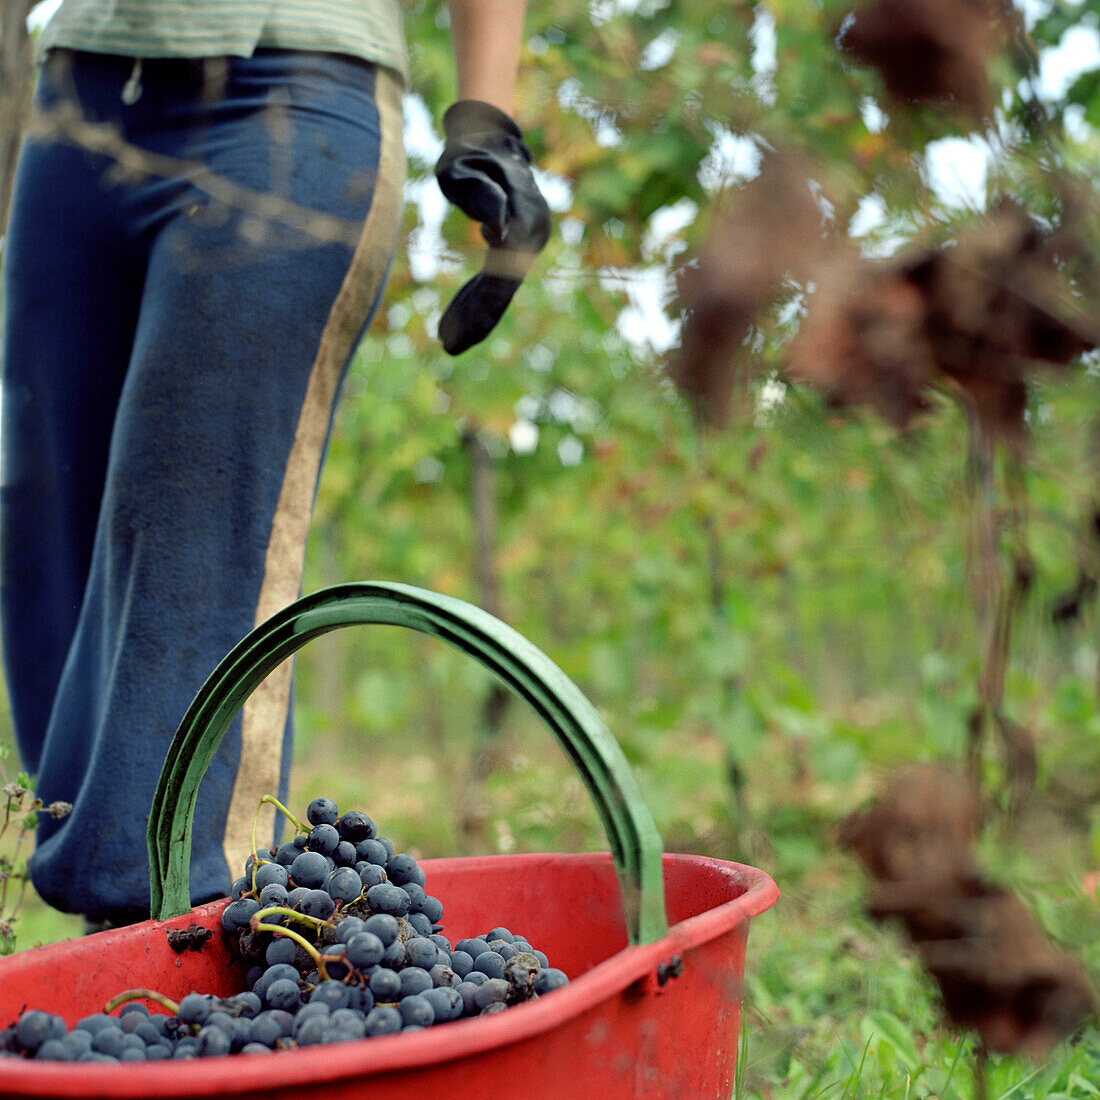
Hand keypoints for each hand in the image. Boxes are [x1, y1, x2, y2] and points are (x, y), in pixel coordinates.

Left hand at [434, 100, 550, 354]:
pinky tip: (456, 317)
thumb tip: (495, 226)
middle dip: (476, 321)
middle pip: (503, 289)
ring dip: (475, 314)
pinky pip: (498, 277)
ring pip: (501, 287)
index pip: (500, 277)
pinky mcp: (518, 242)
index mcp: (522, 221)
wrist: (489, 133)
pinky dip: (477, 296)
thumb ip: (475, 192)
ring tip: (446, 340)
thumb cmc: (468, 149)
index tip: (455, 331)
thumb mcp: (460, 167)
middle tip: (447, 347)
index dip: (478, 308)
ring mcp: (528, 239)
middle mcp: (532, 234)